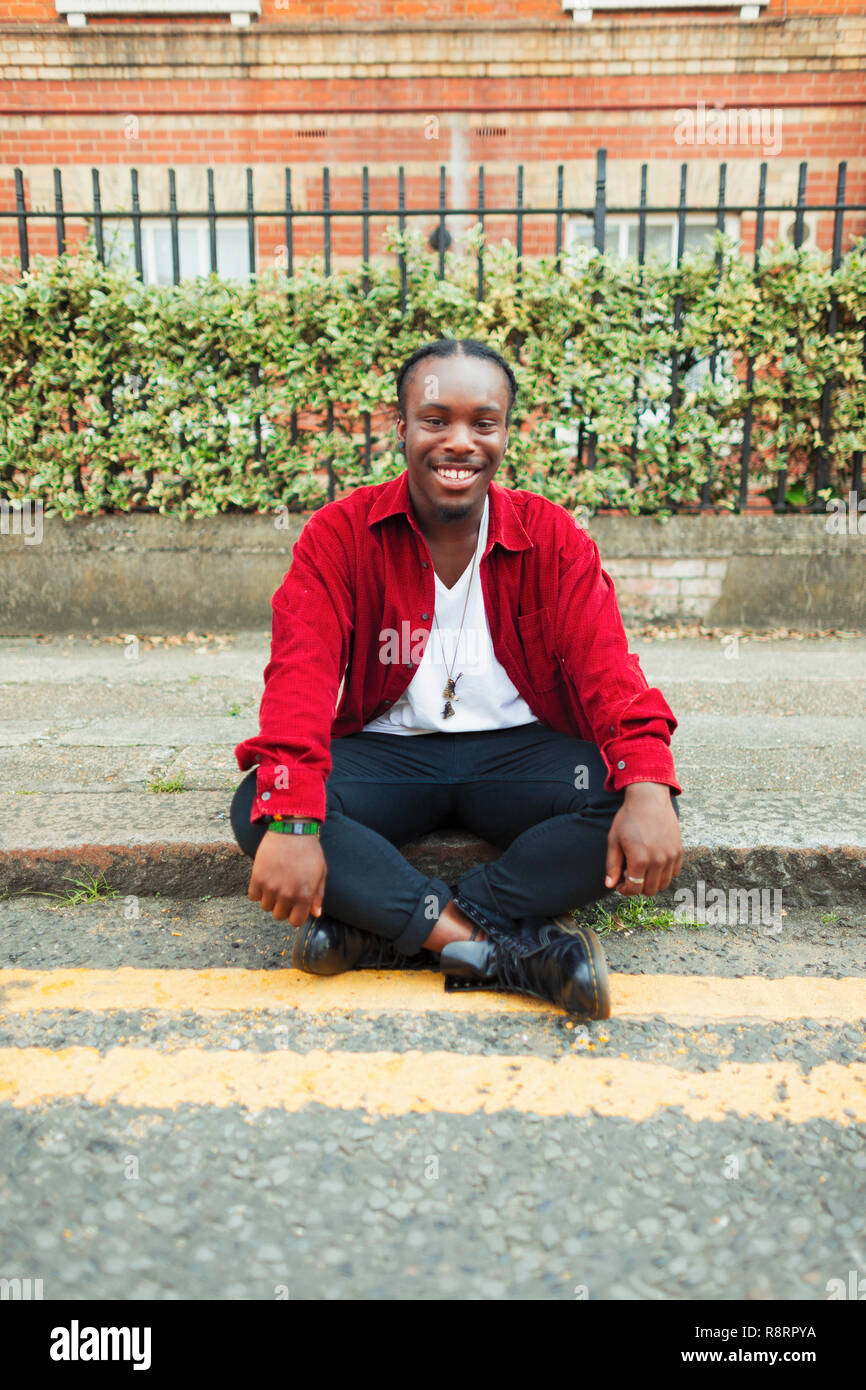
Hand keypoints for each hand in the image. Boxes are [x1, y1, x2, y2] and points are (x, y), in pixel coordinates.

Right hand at [248, 831, 327, 926]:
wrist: (292, 829)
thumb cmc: (309, 850)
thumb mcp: (320, 873)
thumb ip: (317, 896)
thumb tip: (315, 914)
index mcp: (304, 895)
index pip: (295, 921)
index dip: (295, 915)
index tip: (294, 907)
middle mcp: (287, 894)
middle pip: (278, 915)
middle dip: (282, 907)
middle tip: (284, 893)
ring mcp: (271, 887)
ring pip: (265, 906)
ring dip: (269, 899)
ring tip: (275, 884)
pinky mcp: (257, 877)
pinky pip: (253, 896)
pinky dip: (257, 891)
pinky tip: (265, 881)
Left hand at [604, 783, 681, 897]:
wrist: (649, 800)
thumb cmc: (628, 819)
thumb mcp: (614, 840)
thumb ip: (612, 865)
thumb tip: (610, 885)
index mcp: (639, 860)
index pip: (634, 889)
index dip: (625, 891)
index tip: (620, 885)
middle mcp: (657, 861)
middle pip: (650, 890)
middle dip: (638, 887)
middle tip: (630, 875)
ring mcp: (670, 856)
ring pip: (664, 884)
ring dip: (652, 882)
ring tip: (642, 869)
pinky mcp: (679, 851)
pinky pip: (674, 872)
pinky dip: (664, 873)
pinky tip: (654, 863)